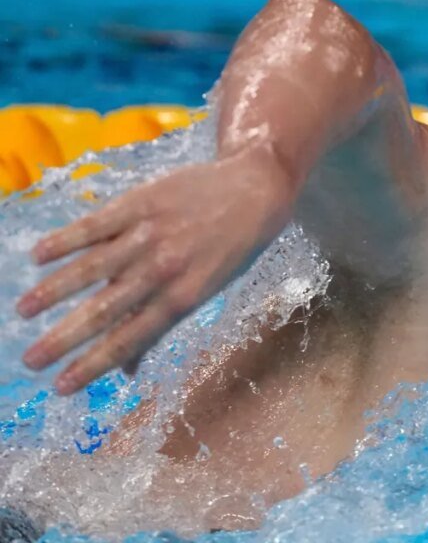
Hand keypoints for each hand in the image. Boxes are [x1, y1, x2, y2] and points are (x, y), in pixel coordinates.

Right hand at [17, 153, 292, 394]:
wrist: (256, 188)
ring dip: (55, 290)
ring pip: (94, 266)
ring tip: (24, 311)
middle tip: (31, 360)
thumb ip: (162, 325)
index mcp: (183, 297)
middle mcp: (165, 268)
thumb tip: (127, 372)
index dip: (95, 365)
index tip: (61, 386)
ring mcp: (151, 234)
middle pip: (107, 309)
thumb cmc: (230, 248)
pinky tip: (37, 255)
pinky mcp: (142, 202)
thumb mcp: (207, 290)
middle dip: (65, 338)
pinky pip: (97, 224)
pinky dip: (66, 240)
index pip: (131, 338)